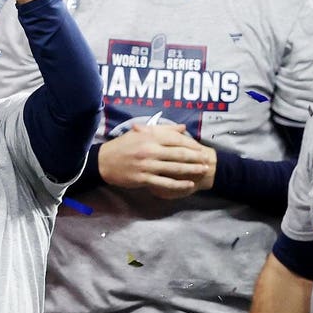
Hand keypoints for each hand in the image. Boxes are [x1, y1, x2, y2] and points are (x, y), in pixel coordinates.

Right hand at [98, 119, 213, 197]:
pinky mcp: (144, 179)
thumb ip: (162, 130)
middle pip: (178, 154)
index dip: (191, 144)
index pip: (176, 139)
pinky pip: (165, 183)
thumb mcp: (140, 132)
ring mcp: (147, 165)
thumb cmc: (123, 146)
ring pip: (174, 168)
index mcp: (150, 137)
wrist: (104, 161)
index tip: (201, 148)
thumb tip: (182, 128)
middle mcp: (150, 150)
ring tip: (203, 171)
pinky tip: (189, 185)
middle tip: (207, 160)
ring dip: (191, 170)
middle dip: (195, 158)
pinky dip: (179, 184)